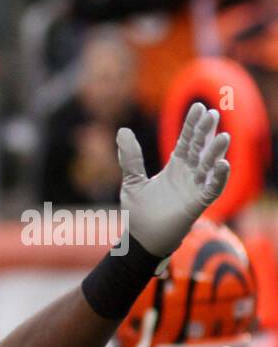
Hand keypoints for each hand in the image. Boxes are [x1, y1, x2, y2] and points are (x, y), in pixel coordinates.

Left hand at [118, 101, 228, 256]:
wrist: (141, 239)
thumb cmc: (139, 212)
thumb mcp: (132, 181)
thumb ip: (130, 158)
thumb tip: (122, 131)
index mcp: (175, 166)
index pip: (187, 141)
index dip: (192, 125)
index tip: (198, 107)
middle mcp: (188, 174)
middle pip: (200, 148)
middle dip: (206, 132)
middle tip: (212, 114)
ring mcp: (194, 188)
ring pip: (209, 166)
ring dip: (216, 152)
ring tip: (223, 137)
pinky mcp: (197, 204)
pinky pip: (212, 189)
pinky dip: (218, 177)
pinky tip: (222, 164)